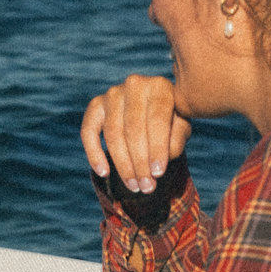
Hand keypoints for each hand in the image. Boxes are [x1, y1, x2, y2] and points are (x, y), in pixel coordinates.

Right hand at [82, 74, 192, 193]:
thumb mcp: (182, 126)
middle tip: (147, 187)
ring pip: (112, 134)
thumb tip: (157, 163)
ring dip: (122, 164)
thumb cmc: (171, 119)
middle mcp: (134, 84)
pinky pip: (88, 131)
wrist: (154, 107)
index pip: (157, 120)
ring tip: (134, 186)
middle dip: (139, 162)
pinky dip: (94, 153)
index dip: (157, 148)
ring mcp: (112, 93)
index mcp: (160, 86)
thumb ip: (176, 138)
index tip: (158, 174)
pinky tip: (103, 173)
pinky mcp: (96, 104)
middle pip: (133, 129)